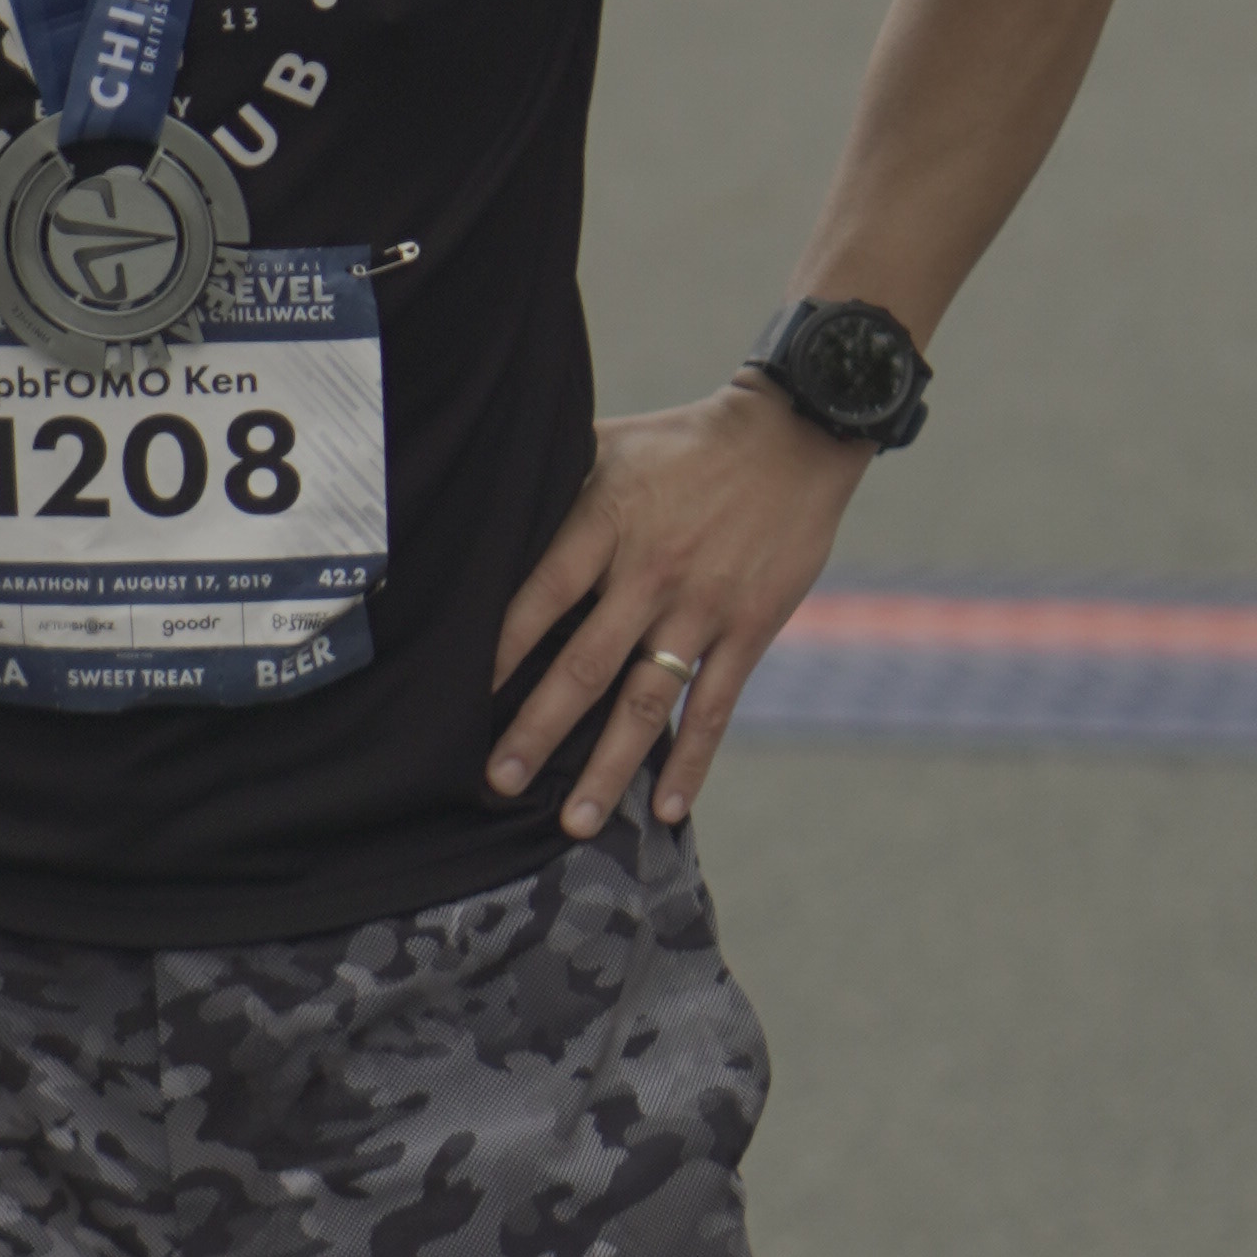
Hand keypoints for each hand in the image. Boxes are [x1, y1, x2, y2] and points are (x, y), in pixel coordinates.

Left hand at [484, 384, 870, 842]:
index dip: (500, 650)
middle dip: (538, 730)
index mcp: (605, 521)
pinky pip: (714, 706)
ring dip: (609, 767)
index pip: (540, 595)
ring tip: (575, 822)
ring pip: (646, 701)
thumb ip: (554, 485)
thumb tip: (484, 510)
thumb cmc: (684, 442)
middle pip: (584, 664)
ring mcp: (702, 606)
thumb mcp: (609, 443)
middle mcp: (650, 571)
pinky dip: (690, 760)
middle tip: (498, 782)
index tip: (463, 702)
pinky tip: (669, 808)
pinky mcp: (749, 628)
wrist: (793, 434)